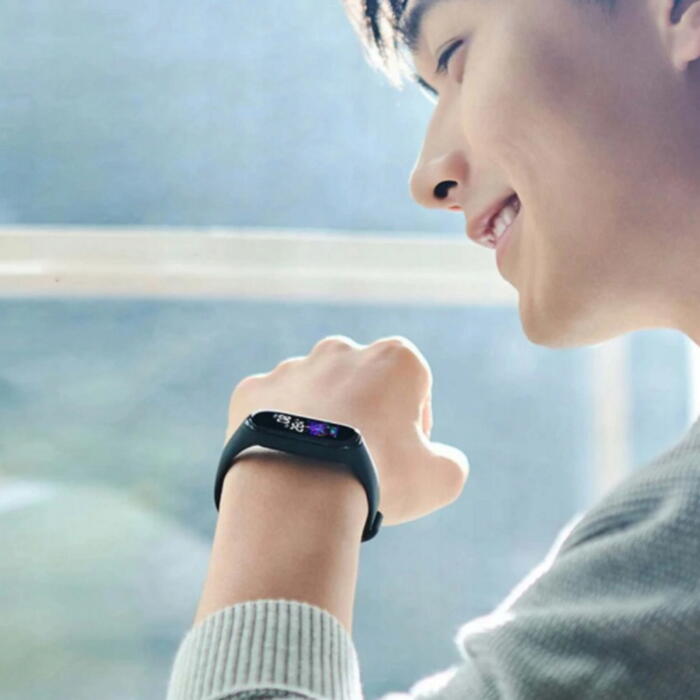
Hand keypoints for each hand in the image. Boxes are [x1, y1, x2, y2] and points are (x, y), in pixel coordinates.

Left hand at [225, 335, 469, 525]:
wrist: (297, 491)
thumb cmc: (378, 477)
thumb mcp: (440, 479)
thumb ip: (451, 462)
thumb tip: (442, 460)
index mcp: (393, 358)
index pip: (414, 384)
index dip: (416, 422)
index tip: (406, 455)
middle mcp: (341, 351)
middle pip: (362, 383)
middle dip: (366, 414)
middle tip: (363, 461)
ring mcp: (292, 367)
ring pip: (314, 393)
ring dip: (320, 420)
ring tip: (319, 466)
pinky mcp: (253, 390)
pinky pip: (271, 409)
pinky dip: (279, 431)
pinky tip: (285, 462)